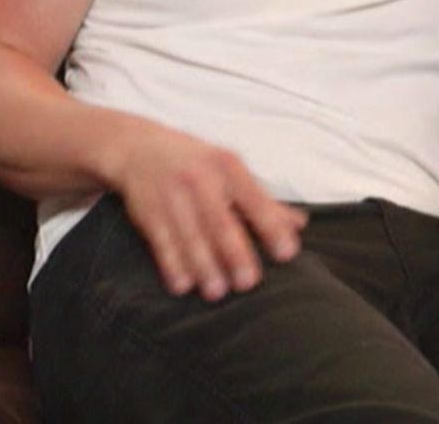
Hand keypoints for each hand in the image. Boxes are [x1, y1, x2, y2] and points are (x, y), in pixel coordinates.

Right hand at [105, 118, 307, 300]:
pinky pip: (161, 240)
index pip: (255, 199)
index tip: (287, 253)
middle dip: (235, 253)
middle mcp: (199, 179)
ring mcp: (172, 195)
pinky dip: (172, 264)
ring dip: (203, 265)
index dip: (272, 226)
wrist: (138, 147)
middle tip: (249, 283)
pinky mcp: (148, 210)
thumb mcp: (229, 170)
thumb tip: (300, 224)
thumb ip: (263, 200)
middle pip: (220, 221)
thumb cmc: (195, 163)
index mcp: (227, 167)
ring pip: (190, 235)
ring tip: (216, 291)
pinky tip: (182, 284)